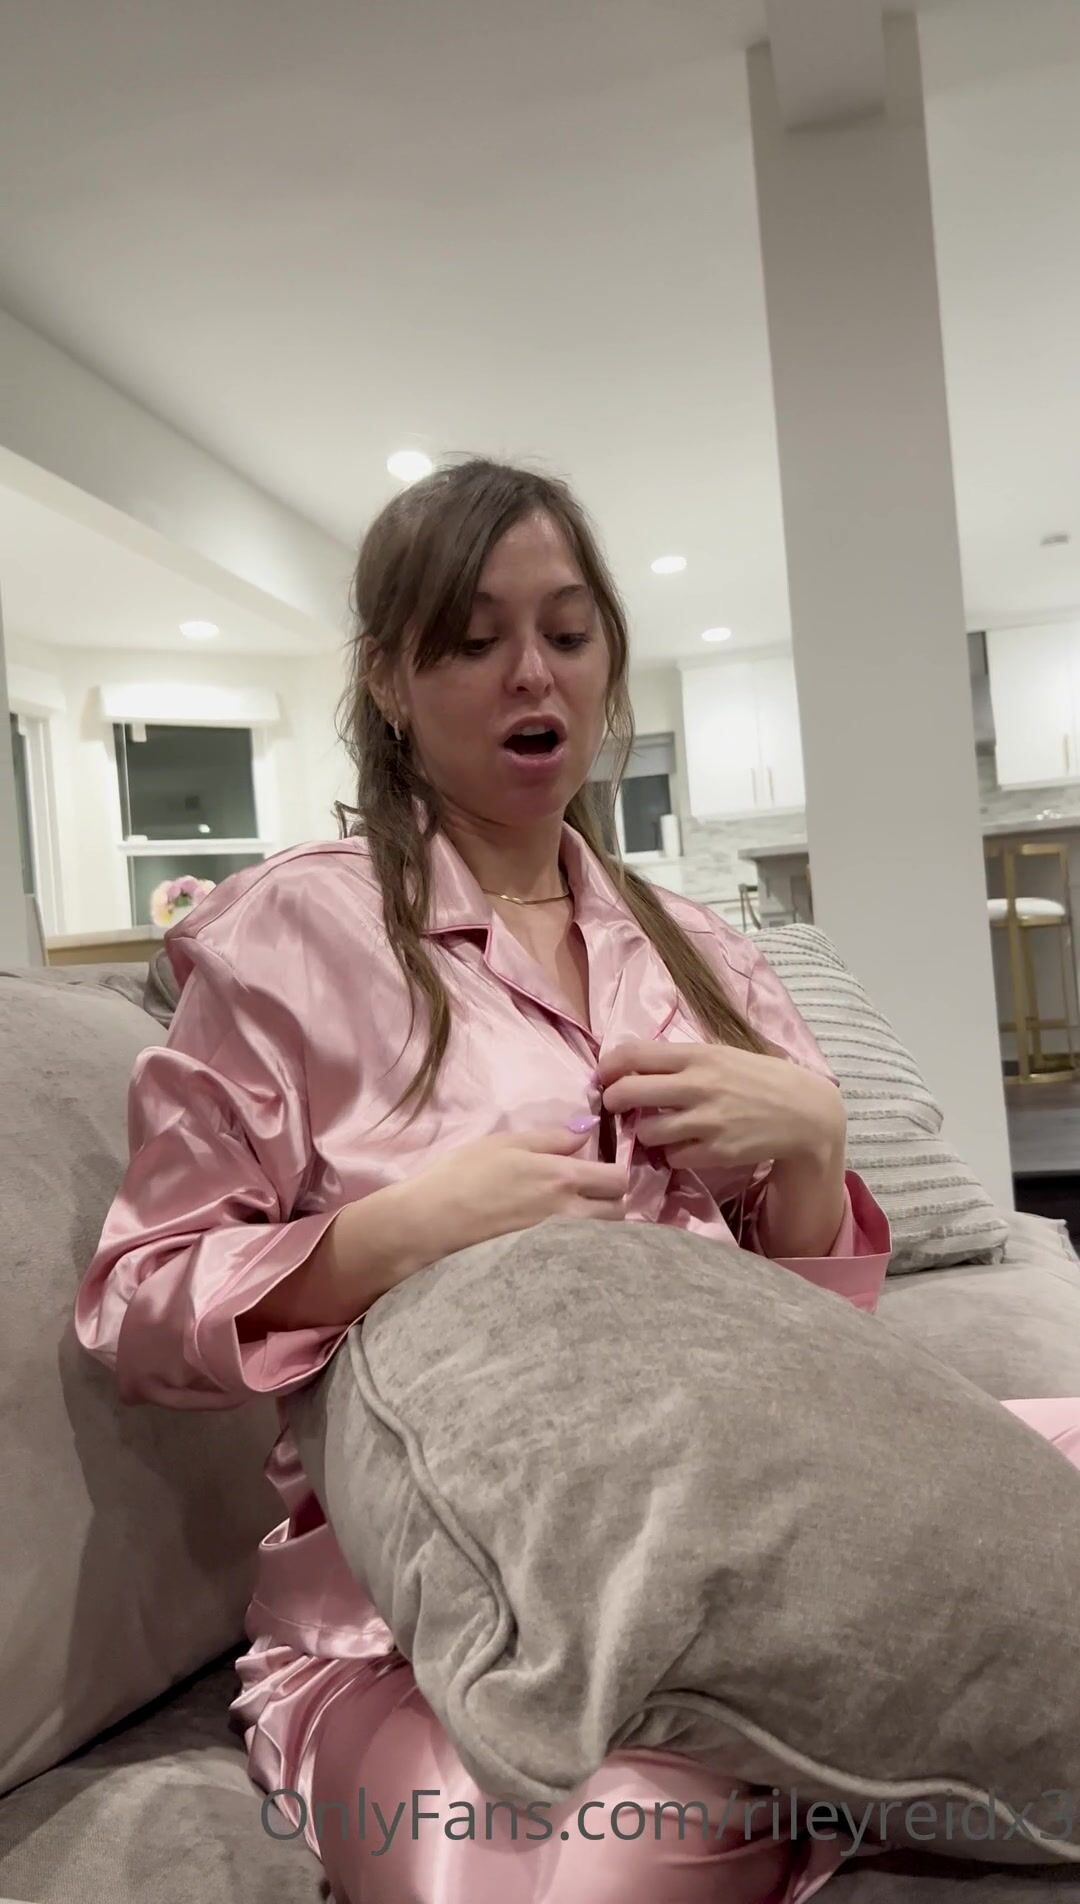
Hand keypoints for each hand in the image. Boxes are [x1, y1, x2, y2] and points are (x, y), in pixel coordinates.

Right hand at [407, 1123, 628, 1263]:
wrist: (428, 1224)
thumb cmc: (462, 1176)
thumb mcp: (504, 1143)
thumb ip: (551, 1139)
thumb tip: (585, 1132)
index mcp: (562, 1177)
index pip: (618, 1178)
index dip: (615, 1172)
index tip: (600, 1171)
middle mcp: (569, 1213)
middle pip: (619, 1211)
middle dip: (612, 1202)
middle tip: (590, 1196)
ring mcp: (558, 1245)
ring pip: (603, 1237)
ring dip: (599, 1226)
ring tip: (575, 1219)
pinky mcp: (544, 1266)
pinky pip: (579, 1256)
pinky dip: (580, 1249)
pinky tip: (559, 1242)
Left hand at [597, 1039, 845, 1174]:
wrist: (805, 1112)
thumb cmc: (758, 1079)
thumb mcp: (721, 1055)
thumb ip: (681, 1061)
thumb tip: (632, 1066)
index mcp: (697, 1055)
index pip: (633, 1054)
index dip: (608, 1066)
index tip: (603, 1077)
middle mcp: (698, 1085)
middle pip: (628, 1094)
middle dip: (614, 1102)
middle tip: (617, 1107)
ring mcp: (707, 1121)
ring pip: (647, 1132)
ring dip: (647, 1133)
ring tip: (662, 1129)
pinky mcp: (717, 1152)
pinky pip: (673, 1157)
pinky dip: (674, 1154)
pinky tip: (688, 1145)